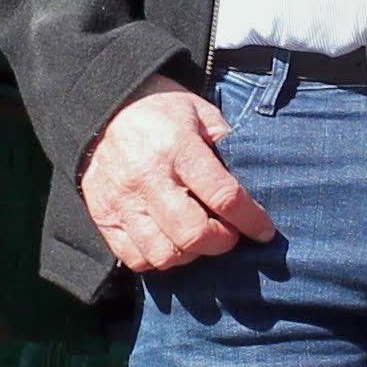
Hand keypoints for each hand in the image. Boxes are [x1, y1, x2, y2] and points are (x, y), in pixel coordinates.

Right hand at [82, 82, 275, 273]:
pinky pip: (135, 258)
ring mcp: (122, 201)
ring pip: (164, 254)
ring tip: (197, 237)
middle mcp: (147, 178)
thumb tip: (254, 183)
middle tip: (228, 233)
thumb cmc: (161, 112)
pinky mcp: (103, 216)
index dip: (251, 219)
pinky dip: (159, 258)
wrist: (104, 108)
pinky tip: (169, 240)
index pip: (223, 196)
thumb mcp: (200, 112)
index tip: (263, 230)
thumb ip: (227, 145)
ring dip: (190, 254)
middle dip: (221, 242)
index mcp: (177, 147)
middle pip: (192, 234)